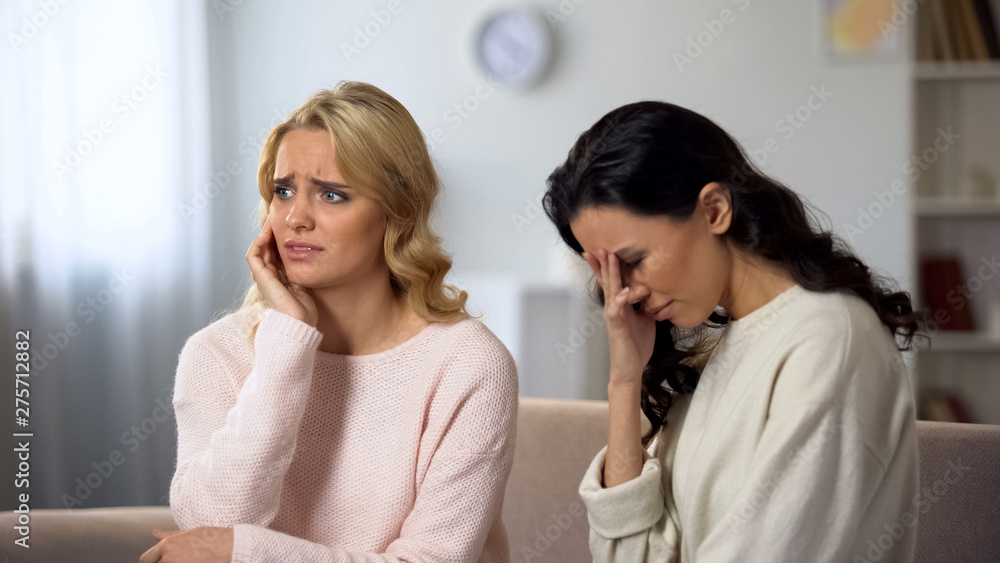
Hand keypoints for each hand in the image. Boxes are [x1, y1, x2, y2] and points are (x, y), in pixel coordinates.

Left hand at [139, 527, 232, 562]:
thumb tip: (154, 533)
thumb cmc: (211, 538)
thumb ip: (168, 536)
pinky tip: (188, 562)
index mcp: (166, 545)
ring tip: (182, 560)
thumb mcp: (188, 533)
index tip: (159, 560)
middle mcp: (168, 558)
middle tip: (172, 560)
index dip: (151, 561)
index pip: (145, 559)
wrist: (227, 547)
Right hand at [246, 212, 318, 325]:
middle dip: (271, 233)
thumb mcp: (305, 285)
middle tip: (278, 218)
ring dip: (264, 234)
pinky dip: (258, 243)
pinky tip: (267, 234)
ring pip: (259, 249)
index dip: (279, 239)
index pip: (275, 253)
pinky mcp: (261, 277)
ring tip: (272, 221)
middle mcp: (269, 276)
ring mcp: (263, 277)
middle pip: (266, 249)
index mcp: (278, 278)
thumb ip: (303, 272)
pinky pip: (253, 255)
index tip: (288, 227)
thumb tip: (311, 258)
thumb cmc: (303, 310)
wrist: (298, 323)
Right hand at [582, 248, 655, 388]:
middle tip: (599, 245)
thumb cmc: (636, 344)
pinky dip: (620, 300)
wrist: (630, 368)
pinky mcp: (616, 327)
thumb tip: (655, 291)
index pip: (614, 280)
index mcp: (620, 304)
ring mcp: (613, 316)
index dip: (610, 265)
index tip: (608, 247)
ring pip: (610, 290)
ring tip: (609, 256)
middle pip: (607, 280)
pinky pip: (616, 311)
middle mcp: (613, 307)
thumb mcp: (645, 319)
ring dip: (609, 273)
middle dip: (603, 262)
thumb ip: (646, 304)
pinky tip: (623, 292)